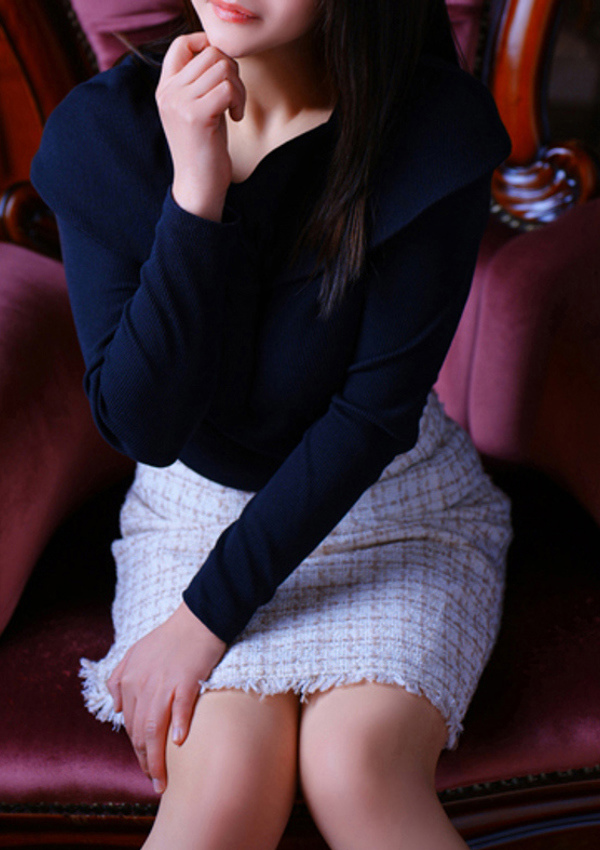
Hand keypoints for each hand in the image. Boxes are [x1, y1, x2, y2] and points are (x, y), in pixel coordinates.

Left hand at [107, 602, 226, 793]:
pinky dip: (178, 730)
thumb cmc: (172, 636)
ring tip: (161, 779)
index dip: (136, 749)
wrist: (200, 617)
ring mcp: (163, 683)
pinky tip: (179, 745)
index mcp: (129, 678)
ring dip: (156, 759)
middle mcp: (141, 683)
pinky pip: (179, 712)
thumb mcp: (137, 651)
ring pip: (153, 731)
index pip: (130, 724)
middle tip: (154, 781)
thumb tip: (118, 709)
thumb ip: (120, 677)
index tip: (145, 765)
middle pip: (138, 733)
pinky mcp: (185, 681)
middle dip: (144, 761)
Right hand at [156, 32, 245, 220]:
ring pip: (222, 68)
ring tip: (235, 109)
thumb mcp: (197, 109)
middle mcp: (168, 92)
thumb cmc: (204, 149)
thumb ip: (201, 82)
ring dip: (238, 87)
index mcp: (165, 88)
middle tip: (234, 97)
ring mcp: (179, 102)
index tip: (223, 71)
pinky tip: (235, 118)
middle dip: (232, 71)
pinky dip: (239, 101)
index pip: (182, 43)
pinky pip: (228, 88)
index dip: (208, 46)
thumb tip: (220, 52)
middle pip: (211, 53)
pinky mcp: (195, 116)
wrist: (198, 186)